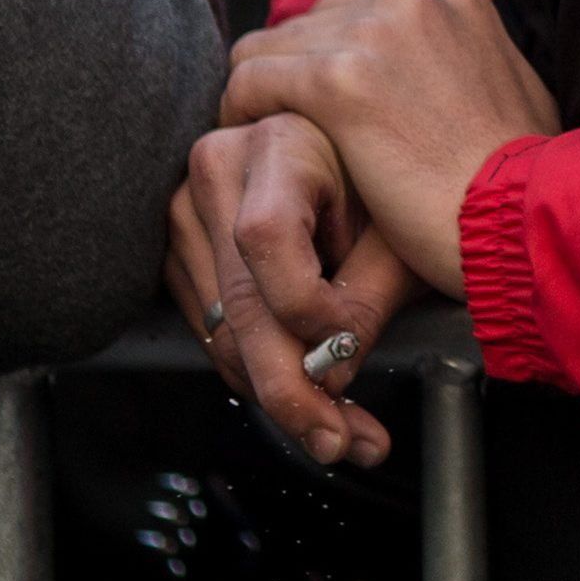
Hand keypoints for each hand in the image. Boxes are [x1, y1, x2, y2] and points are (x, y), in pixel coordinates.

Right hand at [169, 113, 411, 467]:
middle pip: (241, 299)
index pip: (268, 237)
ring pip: (224, 329)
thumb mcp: (395, 225)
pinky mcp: (184, 249)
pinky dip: (259, 370)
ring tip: (342, 430)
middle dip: (292, 387)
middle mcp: (219, 168)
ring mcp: (188, 209)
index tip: (349, 344)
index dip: (307, 305)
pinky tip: (309, 395)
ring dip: (280, 392)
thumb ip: (366, 295)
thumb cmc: (386, 176)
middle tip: (340, 439)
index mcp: (279, 140)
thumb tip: (332, 379)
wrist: (355, 143)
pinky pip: (214, 329)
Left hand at [221, 0, 558, 293]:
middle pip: (309, 24)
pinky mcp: (339, 79)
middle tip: (295, 133)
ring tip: (270, 146)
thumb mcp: (514, 89)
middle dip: (297, 76)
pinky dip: (241, 114)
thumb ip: (468, 61)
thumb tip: (445, 69)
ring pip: (269, 48)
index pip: (356, 10)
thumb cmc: (522, 174)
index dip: (335, 61)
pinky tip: (254, 151)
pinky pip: (249, 82)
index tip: (329, 110)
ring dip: (266, 96)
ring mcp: (374, 33)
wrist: (520, 214)